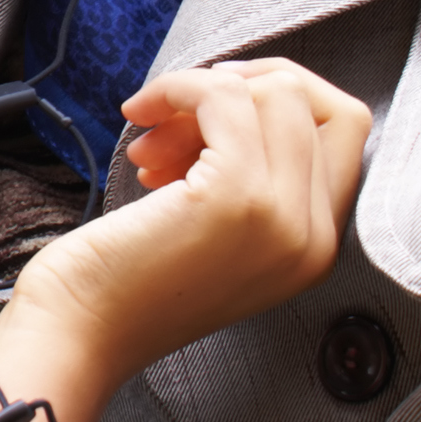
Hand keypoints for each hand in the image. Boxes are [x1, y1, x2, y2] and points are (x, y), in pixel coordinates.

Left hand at [0, 58, 370, 421]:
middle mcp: (314, 238)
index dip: (283, 99)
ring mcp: (283, 218)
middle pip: (324, 105)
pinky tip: (138, 115)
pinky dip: (178, 87)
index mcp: (314, 248)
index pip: (343, 132)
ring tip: (149, 143)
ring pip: (280, 93)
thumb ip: (248, 174)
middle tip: (177, 121)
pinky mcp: (237, 199)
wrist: (77, 334)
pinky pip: (225, 97)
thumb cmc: (123, 277)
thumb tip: (237, 88)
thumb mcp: (210, 226)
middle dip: (246, 90)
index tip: (216, 110)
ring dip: (201, 93)